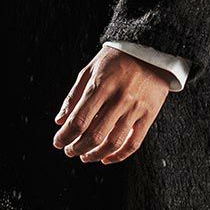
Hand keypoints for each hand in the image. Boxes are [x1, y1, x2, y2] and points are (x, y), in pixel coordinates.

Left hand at [53, 47, 171, 164]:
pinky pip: (134, 143)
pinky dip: (118, 156)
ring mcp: (135, 108)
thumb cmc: (116, 60)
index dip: (65, 136)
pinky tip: (106, 158)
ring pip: (113, 143)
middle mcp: (118, 98)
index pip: (78, 120)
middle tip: (69, 151)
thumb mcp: (90, 70)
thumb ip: (73, 96)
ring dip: (95, 155)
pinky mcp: (149, 115)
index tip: (58, 142)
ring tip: (85, 156)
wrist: (150, 50)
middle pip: (94, 135)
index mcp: (100, 85)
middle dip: (77, 148)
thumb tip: (59, 121)